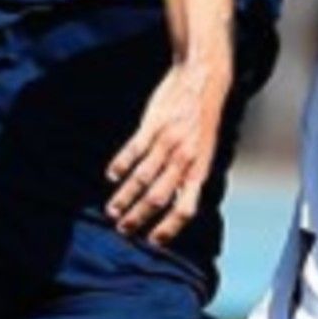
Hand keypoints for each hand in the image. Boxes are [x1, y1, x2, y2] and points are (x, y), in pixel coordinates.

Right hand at [105, 60, 229, 246]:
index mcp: (200, 167)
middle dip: (139, 218)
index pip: (186, 208)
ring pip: (142, 178)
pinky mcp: (153, 124)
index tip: (154, 241)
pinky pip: (133, 151)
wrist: (203, 77)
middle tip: (124, 229)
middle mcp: (184, 157)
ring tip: (112, 210)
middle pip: (158, 197)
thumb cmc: (204, 117)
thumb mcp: (206, 149)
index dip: (169, 228)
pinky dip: (120, 166)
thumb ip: (191, 174)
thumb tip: (178, 202)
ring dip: (124, 197)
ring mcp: (168, 141)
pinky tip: (111, 176)